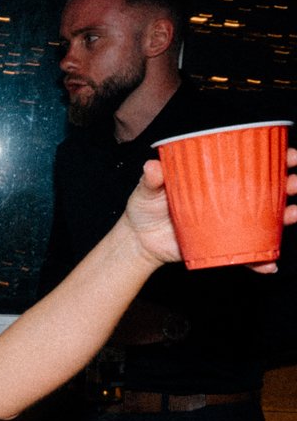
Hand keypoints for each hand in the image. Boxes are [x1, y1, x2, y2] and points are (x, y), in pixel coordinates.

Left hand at [125, 149, 296, 272]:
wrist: (138, 241)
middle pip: (271, 188)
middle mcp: (232, 198)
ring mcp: (232, 222)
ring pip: (269, 219)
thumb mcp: (147, 190)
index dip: (279, 158)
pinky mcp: (226, 245)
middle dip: (291, 184)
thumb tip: (152, 168)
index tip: (292, 155)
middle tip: (296, 183)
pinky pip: (250, 254)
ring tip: (294, 213)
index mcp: (219, 178)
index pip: (256, 163)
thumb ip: (151, 179)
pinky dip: (261, 261)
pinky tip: (269, 265)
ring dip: (288, 216)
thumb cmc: (146, 208)